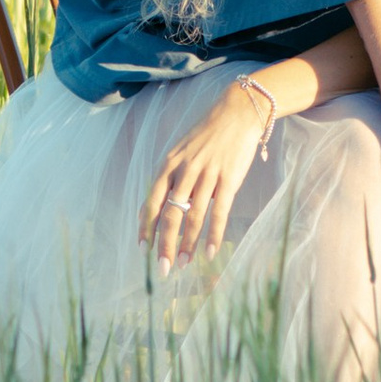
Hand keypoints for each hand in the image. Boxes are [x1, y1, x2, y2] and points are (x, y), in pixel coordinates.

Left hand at [140, 78, 274, 269]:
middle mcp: (184, 171)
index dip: (146, 227)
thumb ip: (170, 179)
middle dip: (164, 244)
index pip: (151, 201)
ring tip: (183, 264)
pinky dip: (213, 235)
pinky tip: (210, 252)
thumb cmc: (207, 135)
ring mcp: (206, 175)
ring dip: (187, 244)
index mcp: (168, 164)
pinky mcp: (228, 179)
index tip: (143, 249)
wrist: (237, 112)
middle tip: (162, 268)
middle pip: (169, 214)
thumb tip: (158, 208)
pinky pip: (219, 212)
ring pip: (193, 217)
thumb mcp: (181, 152)